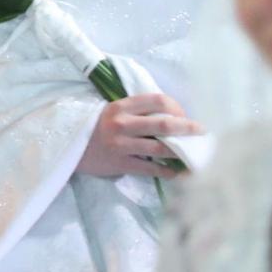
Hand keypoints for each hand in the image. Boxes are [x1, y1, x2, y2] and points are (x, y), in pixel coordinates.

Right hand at [76, 93, 201, 178]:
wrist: (68, 148)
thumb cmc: (95, 128)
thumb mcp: (111, 113)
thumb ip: (136, 112)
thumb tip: (172, 117)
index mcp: (120, 106)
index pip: (157, 100)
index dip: (177, 106)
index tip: (185, 114)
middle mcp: (121, 123)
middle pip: (164, 124)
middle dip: (189, 129)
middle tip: (203, 132)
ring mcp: (120, 144)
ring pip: (161, 148)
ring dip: (182, 152)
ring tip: (195, 155)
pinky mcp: (119, 163)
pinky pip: (151, 168)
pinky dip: (167, 171)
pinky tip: (176, 172)